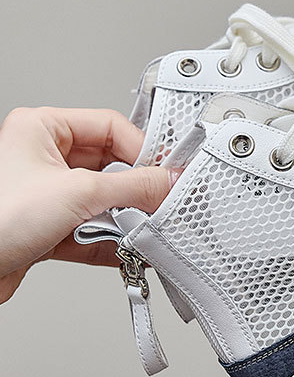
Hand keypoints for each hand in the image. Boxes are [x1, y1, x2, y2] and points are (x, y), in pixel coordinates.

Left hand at [0, 107, 176, 304]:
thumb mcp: (78, 193)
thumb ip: (134, 186)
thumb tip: (169, 182)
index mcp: (42, 129)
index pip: (110, 127)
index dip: (143, 149)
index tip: (167, 172)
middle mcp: (44, 158)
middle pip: (111, 165)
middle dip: (136, 188)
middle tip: (160, 202)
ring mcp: (47, 194)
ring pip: (104, 199)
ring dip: (126, 217)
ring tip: (142, 228)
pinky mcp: (49, 228)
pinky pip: (93, 229)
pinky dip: (113, 241)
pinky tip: (128, 250)